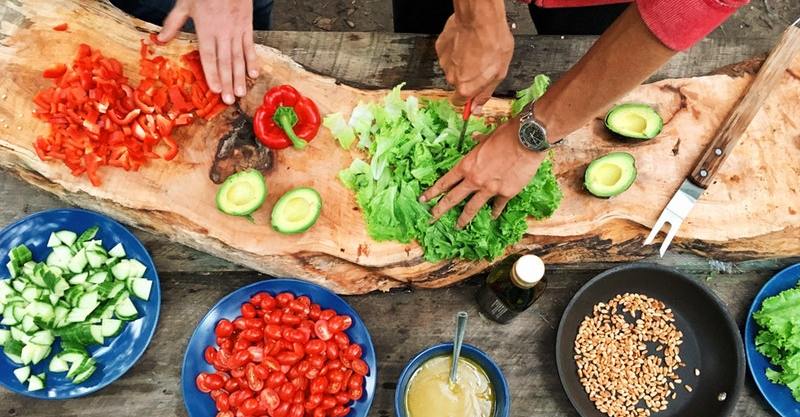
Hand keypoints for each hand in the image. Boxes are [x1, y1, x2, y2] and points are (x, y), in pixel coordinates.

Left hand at [158, 0, 259, 104]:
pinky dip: (253, 60)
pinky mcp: (247, 26)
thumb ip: (173, 23)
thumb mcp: (185, 3)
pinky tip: (253, 74)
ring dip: (240, 76)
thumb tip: (159, 40)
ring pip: (238, 57)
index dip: (212, 74)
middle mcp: (223, 32)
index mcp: (206, 28)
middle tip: (229, 100)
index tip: (214, 89)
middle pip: (225, 61)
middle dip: (227, 82)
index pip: (209, 56)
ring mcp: (237, 30)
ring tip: (240, 93)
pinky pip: (250, 46)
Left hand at [420, 118, 544, 227]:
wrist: (527, 140)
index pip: (445, 182)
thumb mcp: (487, 137)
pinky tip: (492, 216)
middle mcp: (475, 180)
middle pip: (453, 198)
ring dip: (463, 218)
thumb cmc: (506, 134)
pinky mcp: (506, 193)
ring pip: (472, 208)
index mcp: (466, 165)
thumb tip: (474, 138)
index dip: (432, 192)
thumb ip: (478, 142)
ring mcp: (489, 189)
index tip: (423, 199)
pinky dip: (495, 211)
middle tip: (432, 218)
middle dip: (440, 209)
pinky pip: (497, 206)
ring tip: (458, 226)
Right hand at [435, 13, 512, 113]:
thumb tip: (476, 108)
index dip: (467, 98)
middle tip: (480, 64)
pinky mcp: (440, 48)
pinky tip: (467, 43)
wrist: (481, 19)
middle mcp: (451, 77)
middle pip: (457, 83)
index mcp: (465, 87)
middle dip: (467, 76)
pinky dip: (456, 50)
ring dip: (462, 62)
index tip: (472, 93)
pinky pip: (448, 54)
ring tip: (475, 50)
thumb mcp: (499, 73)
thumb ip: (485, 94)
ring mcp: (444, 62)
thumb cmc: (493, 42)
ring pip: (453, 68)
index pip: (459, 102)